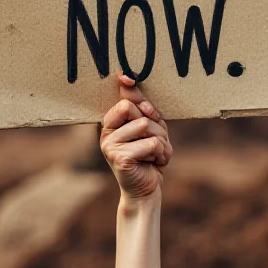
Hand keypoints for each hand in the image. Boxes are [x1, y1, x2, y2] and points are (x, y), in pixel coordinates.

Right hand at [101, 74, 171, 201]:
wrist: (147, 189)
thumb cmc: (149, 155)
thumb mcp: (148, 126)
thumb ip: (139, 105)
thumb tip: (126, 79)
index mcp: (111, 124)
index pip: (124, 100)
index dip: (138, 99)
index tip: (139, 94)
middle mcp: (106, 134)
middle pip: (132, 108)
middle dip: (153, 123)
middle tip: (156, 139)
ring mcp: (110, 146)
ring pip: (145, 126)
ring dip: (161, 141)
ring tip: (156, 154)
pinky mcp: (120, 158)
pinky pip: (151, 143)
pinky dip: (161, 153)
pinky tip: (154, 163)